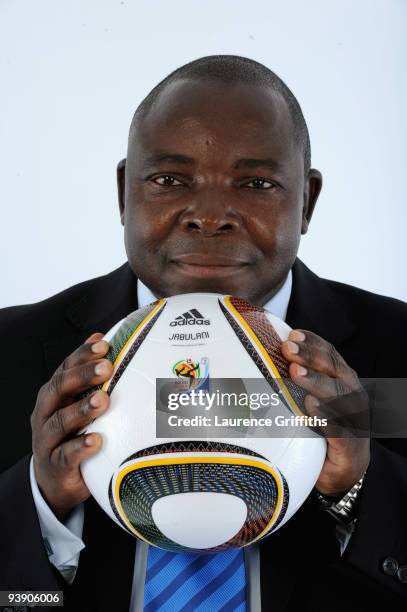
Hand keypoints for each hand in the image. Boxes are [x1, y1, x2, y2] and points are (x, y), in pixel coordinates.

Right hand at [31, 333, 112, 520]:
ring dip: (82, 409)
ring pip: (60, 421)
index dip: (82, 355)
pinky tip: (97, 440)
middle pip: (59, 389)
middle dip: (83, 376)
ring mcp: (47, 440)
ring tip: (103, 400)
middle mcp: (46, 413)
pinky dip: (80, 447)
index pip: (65, 368)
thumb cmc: (71, 434)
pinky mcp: (55, 466)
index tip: (103, 345)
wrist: (54, 480)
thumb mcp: (76, 404)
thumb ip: (88, 377)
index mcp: (54, 395)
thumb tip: (103, 339)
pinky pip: (66, 455)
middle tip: (107, 367)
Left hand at [281, 330, 369, 497]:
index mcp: (343, 380)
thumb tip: (264, 360)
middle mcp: (352, 394)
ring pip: (337, 395)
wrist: (346, 469)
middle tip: (288, 348)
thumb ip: (299, 380)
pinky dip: (325, 416)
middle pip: (332, 369)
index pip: (329, 354)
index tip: (292, 334)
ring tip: (294, 372)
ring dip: (315, 381)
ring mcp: (354, 418)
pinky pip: (338, 427)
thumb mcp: (315, 398)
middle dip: (309, 356)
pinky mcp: (349, 442)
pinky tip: (311, 406)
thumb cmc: (325, 427)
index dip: (312, 343)